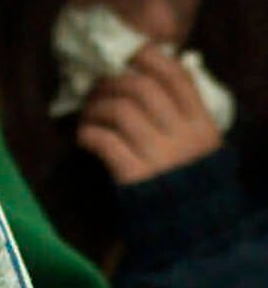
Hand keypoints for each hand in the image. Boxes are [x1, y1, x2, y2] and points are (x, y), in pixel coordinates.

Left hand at [78, 46, 223, 183]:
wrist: (188, 234)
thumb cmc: (187, 182)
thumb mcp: (198, 147)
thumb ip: (180, 114)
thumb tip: (144, 72)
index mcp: (202, 126)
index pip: (176, 76)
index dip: (147, 56)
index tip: (126, 53)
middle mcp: (184, 138)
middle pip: (141, 87)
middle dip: (110, 81)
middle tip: (96, 87)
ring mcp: (159, 157)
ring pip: (119, 109)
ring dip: (96, 106)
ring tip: (90, 114)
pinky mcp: (134, 176)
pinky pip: (102, 139)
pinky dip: (87, 133)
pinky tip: (85, 138)